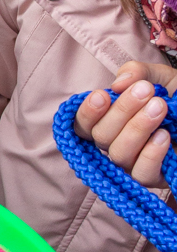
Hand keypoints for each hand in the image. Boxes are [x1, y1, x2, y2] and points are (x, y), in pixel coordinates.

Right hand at [73, 61, 176, 188]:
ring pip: (119, 154)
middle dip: (121, 111)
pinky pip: (141, 173)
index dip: (87, 112)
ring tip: (159, 107)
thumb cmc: (175, 96)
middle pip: (101, 136)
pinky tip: (164, 135)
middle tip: (145, 90)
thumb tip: (118, 84)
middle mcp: (115, 144)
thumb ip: (137, 73)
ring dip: (138, 128)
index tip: (103, 95)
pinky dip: (151, 153)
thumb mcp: (158, 77)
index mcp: (109, 121)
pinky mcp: (152, 177)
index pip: (83, 125)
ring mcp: (132, 163)